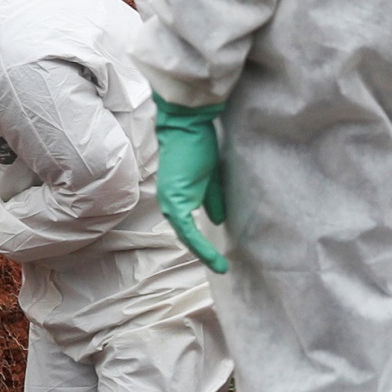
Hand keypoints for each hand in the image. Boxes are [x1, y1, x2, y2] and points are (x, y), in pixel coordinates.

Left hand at [153, 97, 229, 273]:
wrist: (188, 126)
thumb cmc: (199, 144)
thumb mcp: (211, 178)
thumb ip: (212, 200)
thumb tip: (217, 220)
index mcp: (178, 196)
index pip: (188, 226)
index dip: (203, 243)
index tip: (220, 258)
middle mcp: (169, 202)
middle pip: (187, 235)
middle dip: (203, 252)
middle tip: (221, 266)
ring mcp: (170, 202)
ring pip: (187, 236)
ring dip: (203, 252)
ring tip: (221, 266)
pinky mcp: (174, 201)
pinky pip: (188, 230)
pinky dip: (200, 245)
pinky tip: (214, 256)